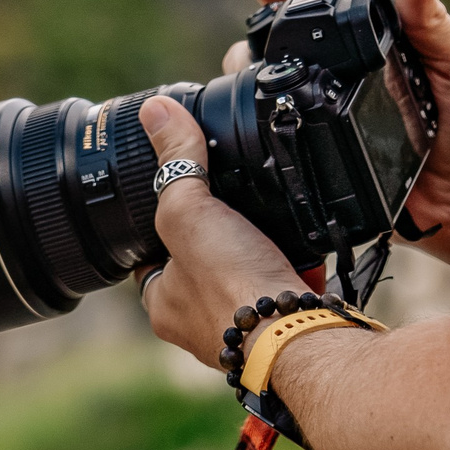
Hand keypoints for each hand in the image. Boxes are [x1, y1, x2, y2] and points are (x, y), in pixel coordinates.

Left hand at [136, 96, 315, 368]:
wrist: (297, 337)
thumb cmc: (233, 288)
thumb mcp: (190, 212)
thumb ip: (175, 164)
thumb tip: (156, 111)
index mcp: (163, 303)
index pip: (149, 256)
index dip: (160, 222)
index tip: (175, 192)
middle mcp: (200, 321)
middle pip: (200, 262)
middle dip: (217, 234)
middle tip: (230, 201)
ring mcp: (245, 324)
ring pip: (245, 273)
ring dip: (257, 246)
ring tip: (266, 216)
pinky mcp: (285, 320)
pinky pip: (285, 281)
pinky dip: (293, 260)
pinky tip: (301, 239)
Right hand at [228, 0, 449, 264]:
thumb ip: (430, 18)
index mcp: (380, 49)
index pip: (326, 12)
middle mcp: (354, 84)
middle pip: (288, 55)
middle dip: (255, 43)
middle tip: (247, 44)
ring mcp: (342, 129)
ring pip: (281, 103)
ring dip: (254, 92)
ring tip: (245, 80)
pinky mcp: (341, 176)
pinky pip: (298, 163)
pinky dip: (271, 152)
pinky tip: (256, 145)